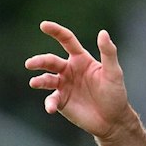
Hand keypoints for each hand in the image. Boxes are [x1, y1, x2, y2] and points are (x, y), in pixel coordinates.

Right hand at [26, 22, 133, 140]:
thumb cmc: (115, 93)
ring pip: (46, 79)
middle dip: (40, 61)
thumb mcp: (113, 72)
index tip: (43, 25)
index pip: (66, 40)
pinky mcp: (61, 101)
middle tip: (30, 64)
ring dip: (39, 81)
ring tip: (34, 83)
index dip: (55, 32)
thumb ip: (108, 53)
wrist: (112, 119)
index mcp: (80, 59)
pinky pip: (51, 100)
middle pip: (51, 61)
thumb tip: (103, 32)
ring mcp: (63, 86)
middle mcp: (69, 70)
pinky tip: (51, 108)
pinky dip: (49, 103)